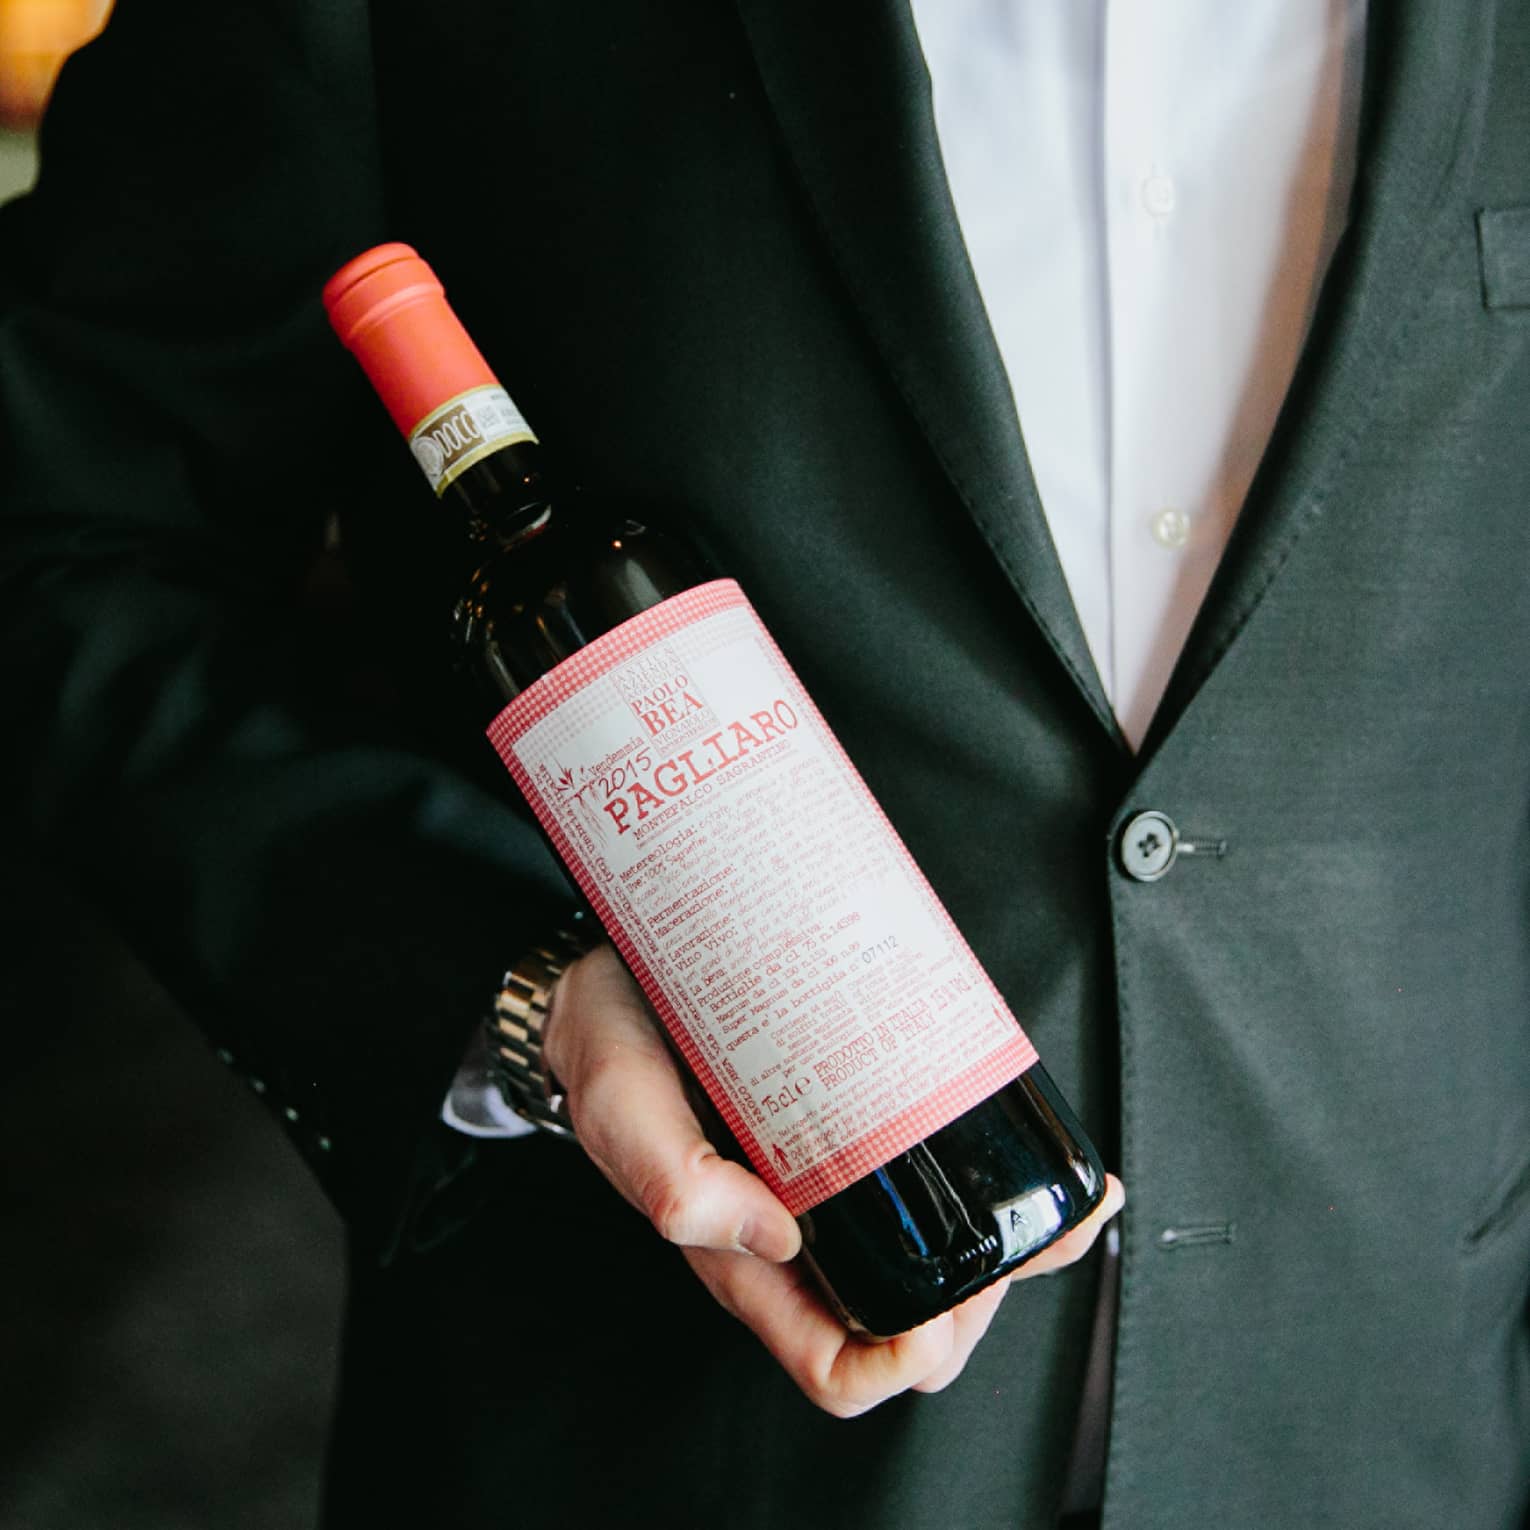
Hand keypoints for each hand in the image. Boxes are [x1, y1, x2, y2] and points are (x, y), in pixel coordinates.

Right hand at [544, 942, 1125, 1417]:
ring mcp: (834, 1182)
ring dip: (1005, 1248)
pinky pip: (937, 1176)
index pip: (837, 1365)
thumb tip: (776, 1237)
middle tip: (1015, 1234)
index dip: (902, 1360)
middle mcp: (800, 1233)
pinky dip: (1000, 1175)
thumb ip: (671, 1177)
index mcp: (746, 1259)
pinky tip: (1037, 1140)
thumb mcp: (621, 1103)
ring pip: (937, 1259)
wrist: (616, 973)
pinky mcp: (856, 1121)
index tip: (948, 1307)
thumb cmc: (612, 1045)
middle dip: (978, 1302)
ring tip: (1059, 1200)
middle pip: (909, 1323)